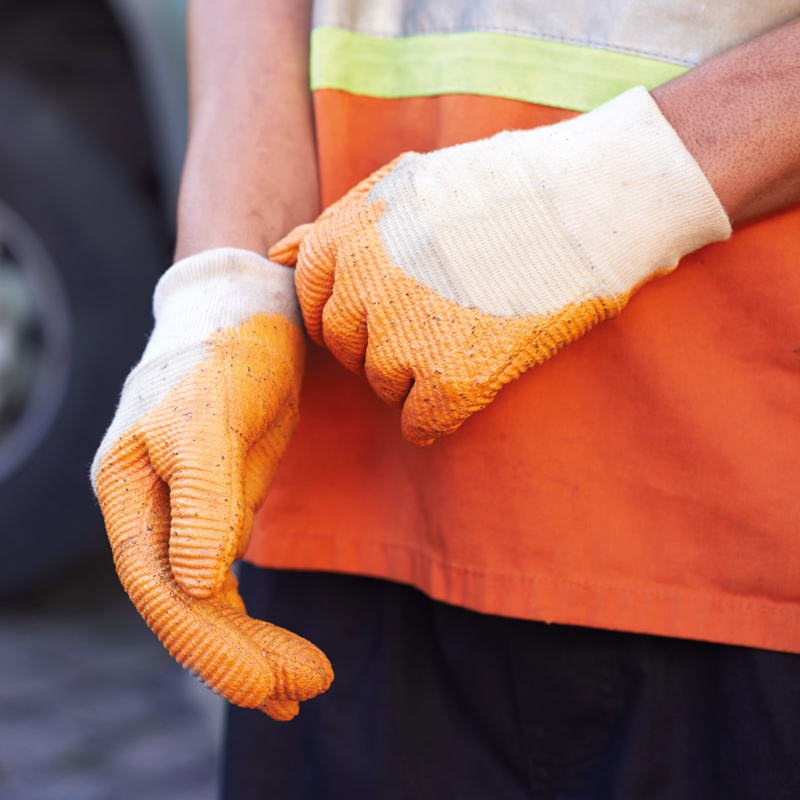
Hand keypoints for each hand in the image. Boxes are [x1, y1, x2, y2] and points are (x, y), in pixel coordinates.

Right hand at [92, 248, 332, 719]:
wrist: (251, 315)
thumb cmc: (226, 353)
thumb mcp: (214, 416)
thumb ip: (204, 498)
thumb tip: (200, 587)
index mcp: (129, 489)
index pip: (159, 586)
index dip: (206, 642)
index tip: (265, 684)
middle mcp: (149, 510)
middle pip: (185, 605)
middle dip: (238, 656)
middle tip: (299, 695)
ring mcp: (184, 514)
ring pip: (207, 602)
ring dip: (250, 649)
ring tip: (301, 690)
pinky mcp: (221, 509)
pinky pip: (227, 583)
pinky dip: (251, 622)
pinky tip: (278, 657)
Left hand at [271, 87, 729, 445]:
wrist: (587, 205)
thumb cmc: (501, 189)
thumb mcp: (404, 184)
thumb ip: (334, 223)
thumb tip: (276, 253)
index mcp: (342, 243)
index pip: (315, 305)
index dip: (356, 312)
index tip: (394, 307)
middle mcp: (361, 293)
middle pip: (348, 350)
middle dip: (383, 343)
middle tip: (441, 321)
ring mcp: (403, 341)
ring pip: (383, 387)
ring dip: (417, 376)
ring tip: (469, 336)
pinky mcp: (451, 384)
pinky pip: (420, 425)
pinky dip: (441, 415)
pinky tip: (476, 378)